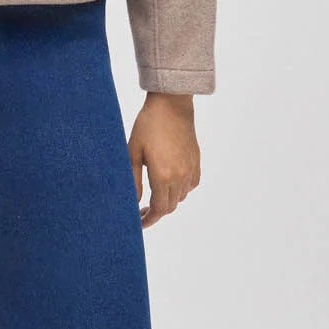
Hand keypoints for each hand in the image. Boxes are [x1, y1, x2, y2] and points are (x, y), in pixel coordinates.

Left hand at [128, 93, 200, 228]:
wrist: (171, 105)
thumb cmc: (148, 126)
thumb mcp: (133, 153)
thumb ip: (132, 181)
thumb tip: (132, 202)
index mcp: (163, 176)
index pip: (158, 210)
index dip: (148, 219)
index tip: (139, 223)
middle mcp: (180, 176)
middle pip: (169, 207)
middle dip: (156, 212)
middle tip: (141, 210)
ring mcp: (190, 170)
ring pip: (180, 197)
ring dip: (167, 200)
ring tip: (152, 195)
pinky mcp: (196, 162)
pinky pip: (190, 186)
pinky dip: (179, 190)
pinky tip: (168, 182)